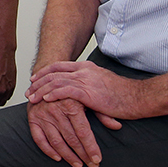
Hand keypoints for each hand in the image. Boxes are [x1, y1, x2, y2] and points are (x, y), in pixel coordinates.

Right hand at [25, 97, 120, 166]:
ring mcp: (43, 115)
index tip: (98, 159)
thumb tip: (117, 126)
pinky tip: (58, 157)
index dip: (91, 147)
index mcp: (71, 104)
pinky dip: (48, 150)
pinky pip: (39, 139)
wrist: (47, 78)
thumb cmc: (70, 91)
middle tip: (92, 165)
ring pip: (56, 142)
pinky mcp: (32, 119)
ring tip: (78, 164)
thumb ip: (102, 113)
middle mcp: (56, 110)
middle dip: (83, 155)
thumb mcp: (87, 98)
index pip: (83, 132)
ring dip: (68, 156)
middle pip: (71, 139)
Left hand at [26, 60, 145, 119]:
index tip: (35, 79)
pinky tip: (45, 100)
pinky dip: (53, 94)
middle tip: (29, 91)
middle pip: (54, 73)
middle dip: (39, 82)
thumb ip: (90, 85)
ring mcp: (86, 80)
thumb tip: (82, 91)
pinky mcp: (89, 92)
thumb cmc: (124, 95)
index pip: (60, 66)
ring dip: (41, 90)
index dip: (45, 72)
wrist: (138, 97)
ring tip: (31, 98)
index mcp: (87, 67)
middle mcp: (84, 71)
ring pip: (56, 82)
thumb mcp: (103, 84)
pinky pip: (65, 91)